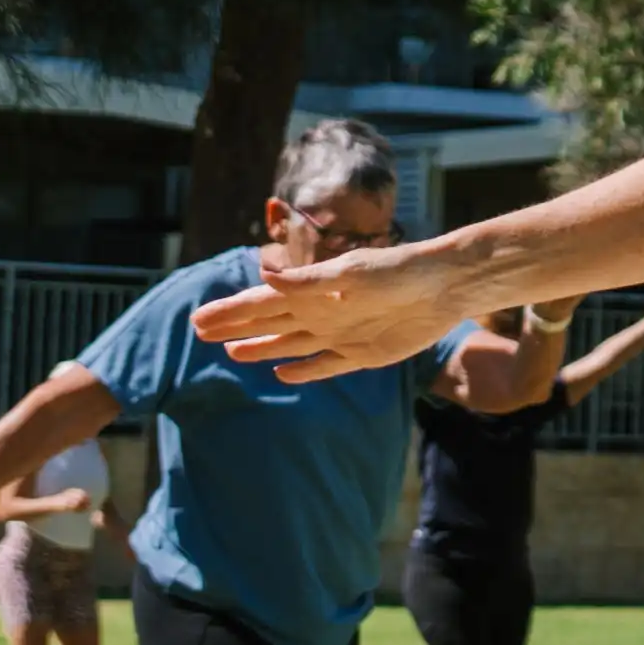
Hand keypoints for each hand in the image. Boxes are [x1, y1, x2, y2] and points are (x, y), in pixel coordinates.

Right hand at [200, 240, 480, 382]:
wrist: (445, 286)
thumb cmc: (400, 271)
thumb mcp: (353, 273)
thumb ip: (310, 281)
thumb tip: (264, 276)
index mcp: (313, 291)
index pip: (259, 302)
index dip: (230, 312)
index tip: (198, 319)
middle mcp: (322, 312)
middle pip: (268, 323)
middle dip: (234, 328)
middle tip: (200, 333)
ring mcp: (341, 334)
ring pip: (290, 344)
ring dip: (262, 348)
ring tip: (232, 353)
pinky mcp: (364, 354)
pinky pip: (326, 365)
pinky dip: (304, 370)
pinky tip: (283, 373)